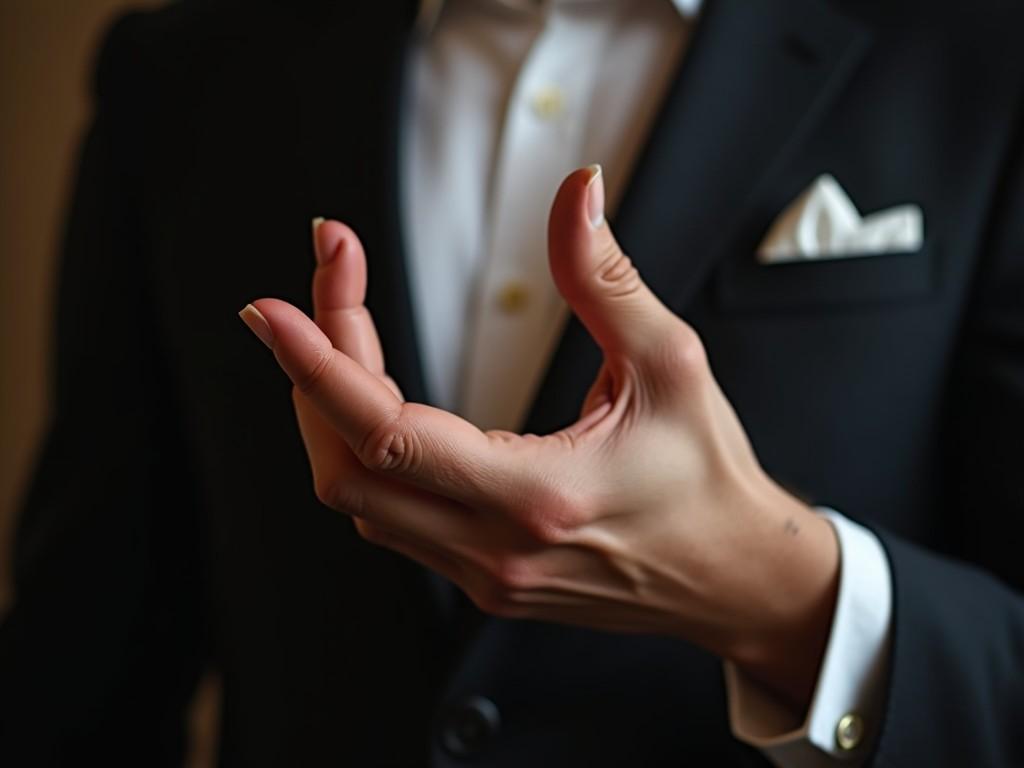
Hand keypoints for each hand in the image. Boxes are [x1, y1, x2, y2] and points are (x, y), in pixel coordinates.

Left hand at [240, 167, 838, 707]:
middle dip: (316, 371)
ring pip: (358, 499)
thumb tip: (576, 193)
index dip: (318, 366)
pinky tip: (377, 404)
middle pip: (345, 470)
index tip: (273, 309)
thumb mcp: (671, 364)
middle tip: (332, 281)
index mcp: (537, 496)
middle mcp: (493, 549)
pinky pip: (390, 519)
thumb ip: (606, 278)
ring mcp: (482, 576)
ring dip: (334, 413)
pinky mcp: (482, 581)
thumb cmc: (708, 478)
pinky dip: (365, 454)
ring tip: (347, 331)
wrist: (732, 579)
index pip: (387, 436)